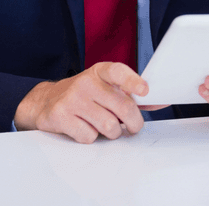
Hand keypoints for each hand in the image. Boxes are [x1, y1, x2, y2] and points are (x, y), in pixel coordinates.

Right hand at [14, 62, 166, 142]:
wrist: (47, 101)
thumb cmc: (85, 95)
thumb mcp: (106, 87)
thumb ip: (131, 95)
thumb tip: (161, 102)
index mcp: (100, 71)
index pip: (119, 72)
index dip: (133, 81)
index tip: (145, 91)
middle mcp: (86, 82)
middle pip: (122, 107)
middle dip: (134, 122)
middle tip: (134, 126)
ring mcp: (72, 99)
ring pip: (108, 125)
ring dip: (112, 132)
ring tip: (106, 126)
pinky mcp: (60, 116)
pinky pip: (89, 136)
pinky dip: (91, 137)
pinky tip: (85, 128)